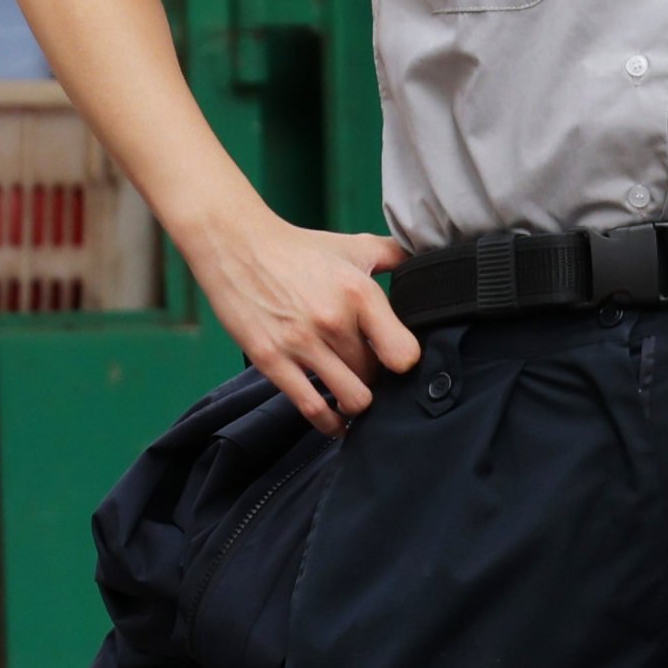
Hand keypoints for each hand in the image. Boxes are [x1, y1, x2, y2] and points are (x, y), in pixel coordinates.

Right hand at [185, 199, 418, 433]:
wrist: (236, 245)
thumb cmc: (299, 248)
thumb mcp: (353, 246)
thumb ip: (395, 256)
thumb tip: (430, 261)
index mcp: (360, 293)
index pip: (404, 353)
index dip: (405, 363)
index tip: (398, 362)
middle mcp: (334, 321)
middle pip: (376, 377)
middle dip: (378, 381)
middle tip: (372, 378)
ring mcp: (301, 343)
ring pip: (351, 398)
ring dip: (357, 403)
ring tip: (356, 398)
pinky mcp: (272, 360)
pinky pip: (311, 407)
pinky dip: (329, 423)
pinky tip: (336, 422)